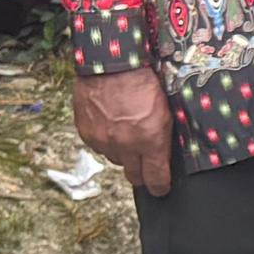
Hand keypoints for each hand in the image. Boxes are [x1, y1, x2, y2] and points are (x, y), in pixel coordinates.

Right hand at [72, 66, 172, 197]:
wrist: (111, 65)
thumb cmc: (144, 83)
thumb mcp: (166, 111)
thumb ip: (163, 137)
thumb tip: (163, 156)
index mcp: (150, 141)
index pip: (156, 178)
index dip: (160, 186)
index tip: (162, 188)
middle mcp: (125, 146)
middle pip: (135, 176)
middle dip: (142, 174)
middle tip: (146, 166)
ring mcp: (104, 141)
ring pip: (116, 160)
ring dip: (123, 154)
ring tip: (127, 134)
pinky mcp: (87, 134)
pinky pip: (99, 147)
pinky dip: (106, 141)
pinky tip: (112, 125)